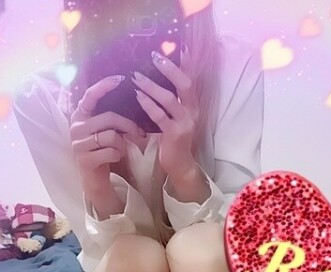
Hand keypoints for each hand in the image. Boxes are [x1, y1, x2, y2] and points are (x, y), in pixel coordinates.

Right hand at [70, 75, 145, 216]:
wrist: (95, 180)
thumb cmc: (104, 151)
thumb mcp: (106, 131)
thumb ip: (112, 117)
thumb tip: (135, 97)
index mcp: (80, 115)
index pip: (90, 95)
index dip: (104, 86)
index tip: (120, 78)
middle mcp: (75, 127)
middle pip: (109, 118)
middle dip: (128, 125)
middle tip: (141, 133)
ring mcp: (78, 144)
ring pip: (111, 136)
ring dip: (123, 143)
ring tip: (123, 149)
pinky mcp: (84, 159)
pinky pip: (111, 152)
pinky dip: (119, 154)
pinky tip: (117, 157)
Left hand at [131, 47, 199, 178]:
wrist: (180, 165)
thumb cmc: (174, 140)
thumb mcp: (175, 118)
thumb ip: (170, 102)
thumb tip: (153, 81)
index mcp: (193, 106)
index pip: (191, 80)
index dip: (187, 64)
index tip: (180, 47)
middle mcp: (192, 112)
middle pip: (185, 84)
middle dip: (170, 69)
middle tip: (154, 56)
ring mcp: (185, 123)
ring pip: (169, 99)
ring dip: (152, 85)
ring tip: (137, 76)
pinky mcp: (174, 134)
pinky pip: (160, 116)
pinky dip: (148, 104)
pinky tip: (138, 96)